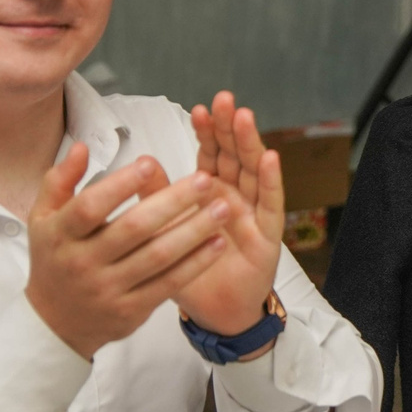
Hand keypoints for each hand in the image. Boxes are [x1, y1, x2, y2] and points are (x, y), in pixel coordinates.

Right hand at [25, 145, 238, 358]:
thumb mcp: (44, 218)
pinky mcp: (130, 310)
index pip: (89, 208)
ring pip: (158, 257)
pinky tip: (217, 242)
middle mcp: (82, 263)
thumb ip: (60, 180)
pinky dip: (195, 263)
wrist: (55, 322)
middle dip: (173, 202)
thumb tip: (83, 147)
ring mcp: (107, 289)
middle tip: (206, 179)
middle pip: (133, 229)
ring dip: (194, 231)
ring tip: (223, 208)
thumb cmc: (55, 258)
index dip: (119, 185)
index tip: (150, 163)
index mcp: (59, 235)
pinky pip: (168, 284)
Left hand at [177, 92, 287, 341]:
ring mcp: (254, 213)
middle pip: (234, 155)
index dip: (207, 132)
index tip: (199, 108)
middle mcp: (236, 197)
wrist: (214, 311)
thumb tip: (141, 163)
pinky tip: (269, 157)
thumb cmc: (191, 269)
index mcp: (211, 193)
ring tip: (244, 117)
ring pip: (254, 172)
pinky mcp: (268, 235)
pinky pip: (271, 204)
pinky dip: (271, 180)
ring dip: (250, 143)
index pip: (211, 155)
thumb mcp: (164, 233)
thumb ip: (156, 198)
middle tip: (224, 100)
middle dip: (229, 127)